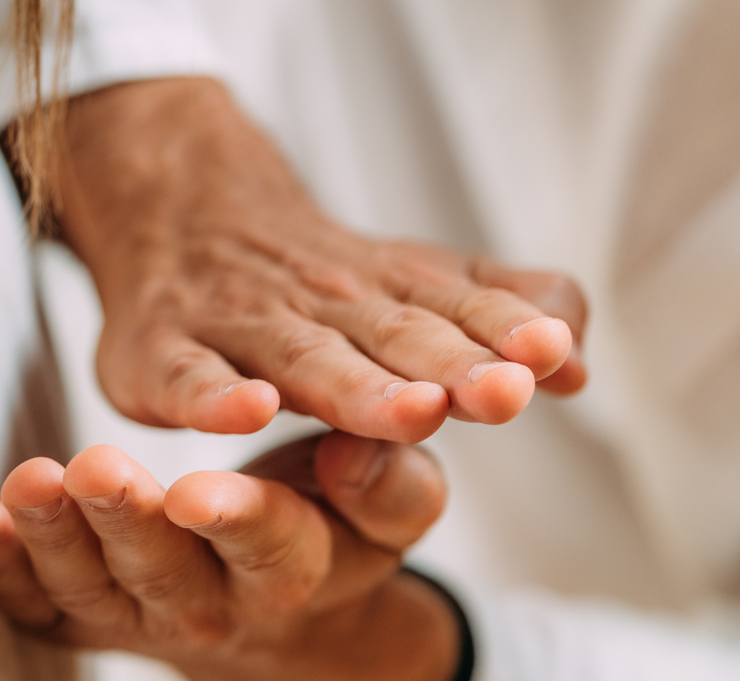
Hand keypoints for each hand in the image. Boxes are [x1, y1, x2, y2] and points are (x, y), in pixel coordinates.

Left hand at [0, 434, 460, 680]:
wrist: (270, 610)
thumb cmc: (328, 529)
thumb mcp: (388, 511)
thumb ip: (391, 483)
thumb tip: (360, 450)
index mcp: (291, 573)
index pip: (267, 546)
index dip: (233, 521)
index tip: (198, 493)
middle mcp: (208, 606)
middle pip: (159, 572)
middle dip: (124, 522)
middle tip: (95, 469)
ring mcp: (133, 617)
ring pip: (85, 586)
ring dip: (48, 538)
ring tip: (26, 484)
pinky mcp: (74, 617)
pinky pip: (26, 604)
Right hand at [54, 78, 587, 442]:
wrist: (173, 208)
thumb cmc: (310, 273)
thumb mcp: (410, 279)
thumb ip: (500, 309)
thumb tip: (579, 369)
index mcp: (387, 291)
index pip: (457, 310)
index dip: (506, 331)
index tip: (552, 357)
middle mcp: (320, 304)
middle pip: (393, 337)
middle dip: (452, 365)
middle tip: (507, 393)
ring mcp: (238, 327)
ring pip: (303, 358)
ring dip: (360, 387)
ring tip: (416, 413)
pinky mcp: (161, 355)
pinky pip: (187, 378)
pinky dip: (215, 396)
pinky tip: (249, 412)